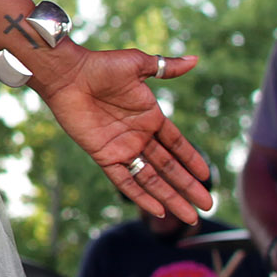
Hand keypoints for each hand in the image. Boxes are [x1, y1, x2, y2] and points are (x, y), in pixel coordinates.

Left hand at [32, 49, 214, 221]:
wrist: (69, 75)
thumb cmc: (101, 66)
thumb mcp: (138, 64)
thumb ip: (166, 68)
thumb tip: (195, 60)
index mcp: (150, 117)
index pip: (176, 144)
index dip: (191, 160)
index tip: (207, 176)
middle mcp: (139, 136)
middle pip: (169, 168)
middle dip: (187, 187)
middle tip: (206, 206)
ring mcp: (122, 148)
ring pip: (151, 179)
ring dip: (170, 198)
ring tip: (189, 216)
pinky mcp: (104, 156)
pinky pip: (124, 181)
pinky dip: (140, 196)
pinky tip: (157, 210)